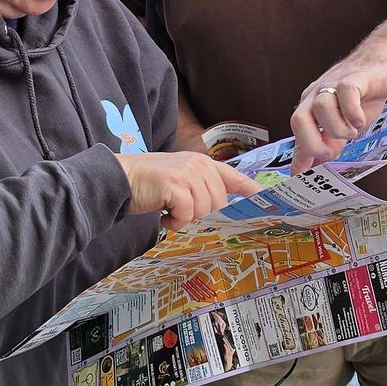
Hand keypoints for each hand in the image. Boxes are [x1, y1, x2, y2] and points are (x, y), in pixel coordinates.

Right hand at [116, 151, 261, 230]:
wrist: (120, 179)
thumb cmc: (149, 185)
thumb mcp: (179, 180)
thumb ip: (200, 188)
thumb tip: (219, 210)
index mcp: (202, 163)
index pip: (233, 175)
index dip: (251, 189)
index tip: (266, 199)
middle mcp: (198, 165)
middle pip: (219, 203)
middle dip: (201, 215)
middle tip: (179, 212)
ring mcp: (188, 173)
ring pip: (204, 211)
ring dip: (185, 219)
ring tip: (168, 210)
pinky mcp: (175, 185)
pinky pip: (187, 216)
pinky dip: (174, 222)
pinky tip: (162, 214)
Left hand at [289, 38, 386, 174]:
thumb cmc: (365, 92)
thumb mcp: (344, 123)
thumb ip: (328, 142)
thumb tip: (311, 168)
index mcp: (311, 105)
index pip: (297, 132)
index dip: (300, 156)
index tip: (300, 177)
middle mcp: (317, 93)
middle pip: (298, 120)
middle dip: (314, 144)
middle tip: (334, 151)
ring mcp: (334, 83)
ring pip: (321, 108)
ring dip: (338, 128)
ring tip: (354, 130)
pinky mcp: (355, 77)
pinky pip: (345, 94)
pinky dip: (352, 112)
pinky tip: (360, 120)